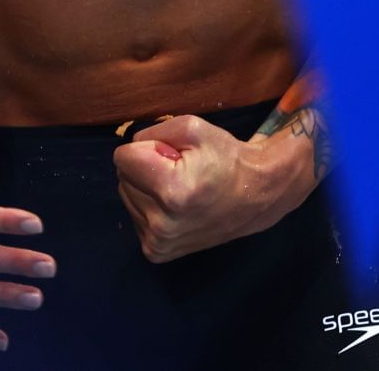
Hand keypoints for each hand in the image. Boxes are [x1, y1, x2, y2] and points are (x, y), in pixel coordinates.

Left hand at [113, 113, 317, 263]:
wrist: (256, 196)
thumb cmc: (226, 158)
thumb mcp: (192, 127)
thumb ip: (152, 132)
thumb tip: (131, 151)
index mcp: (171, 191)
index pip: (122, 157)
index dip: (147, 148)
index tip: (172, 154)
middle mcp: (161, 224)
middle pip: (122, 178)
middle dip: (145, 168)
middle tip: (179, 171)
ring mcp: (158, 242)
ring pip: (127, 196)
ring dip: (147, 187)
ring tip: (179, 188)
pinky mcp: (156, 252)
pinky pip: (135, 215)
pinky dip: (150, 207)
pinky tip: (175, 206)